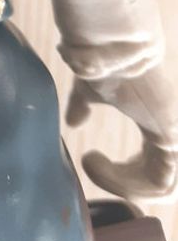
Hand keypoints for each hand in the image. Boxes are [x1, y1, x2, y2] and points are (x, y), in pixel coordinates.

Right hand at [66, 62, 177, 201]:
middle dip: (121, 184)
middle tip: (91, 162)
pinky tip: (97, 163)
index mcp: (158, 128)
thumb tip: (72, 121)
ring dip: (120, 185)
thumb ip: (83, 106)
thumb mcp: (90, 93)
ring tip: (92, 162)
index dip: (121, 177)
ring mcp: (176, 140)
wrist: (110, 51)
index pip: (151, 170)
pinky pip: (161, 184)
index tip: (90, 159)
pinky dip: (125, 184)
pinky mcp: (172, 140)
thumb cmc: (103, 66)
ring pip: (162, 189)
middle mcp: (172, 138)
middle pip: (159, 185)